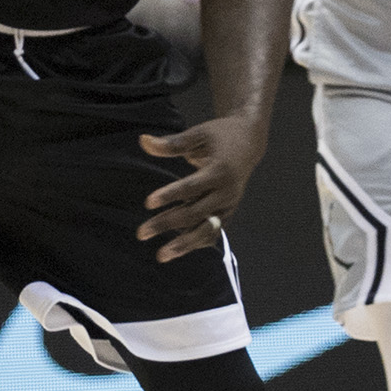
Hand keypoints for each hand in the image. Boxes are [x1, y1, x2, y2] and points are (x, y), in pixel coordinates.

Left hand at [138, 118, 265, 262]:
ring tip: (161, 256)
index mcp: (220, 171)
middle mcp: (226, 192)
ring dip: (184, 244)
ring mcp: (229, 205)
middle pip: (195, 213)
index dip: (170, 195)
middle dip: (168, 224)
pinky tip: (176, 251)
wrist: (249, 143)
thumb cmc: (220, 135)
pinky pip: (212, 232)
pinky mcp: (228, 212)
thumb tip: (143, 141)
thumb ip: (171, 143)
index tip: (148, 202)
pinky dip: (195, 242)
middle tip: (141, 233)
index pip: (192, 187)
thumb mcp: (198, 134)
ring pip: (206, 229)